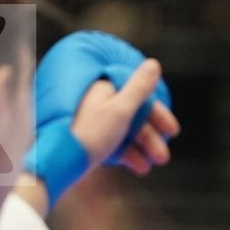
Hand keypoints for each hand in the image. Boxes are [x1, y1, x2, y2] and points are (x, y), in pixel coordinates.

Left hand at [71, 59, 180, 176]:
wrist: (57, 161)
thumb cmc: (88, 133)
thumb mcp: (120, 109)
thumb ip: (139, 88)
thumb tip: (153, 64)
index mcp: (103, 86)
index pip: (138, 96)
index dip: (157, 114)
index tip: (172, 131)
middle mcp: (95, 99)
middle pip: (131, 115)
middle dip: (150, 137)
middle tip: (162, 157)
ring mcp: (88, 118)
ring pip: (122, 130)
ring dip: (140, 148)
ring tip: (149, 165)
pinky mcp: (83, 136)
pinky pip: (109, 141)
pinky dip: (124, 152)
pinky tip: (135, 165)